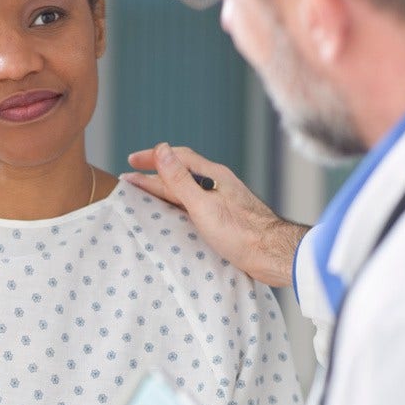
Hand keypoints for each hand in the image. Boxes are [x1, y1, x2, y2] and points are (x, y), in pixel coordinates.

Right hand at [122, 143, 309, 287]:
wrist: (273, 254)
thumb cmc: (240, 232)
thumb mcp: (203, 205)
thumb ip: (180, 179)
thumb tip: (162, 149)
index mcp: (213, 175)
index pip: (177, 158)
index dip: (153, 157)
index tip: (131, 160)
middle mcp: (218, 183)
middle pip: (181, 173)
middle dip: (155, 174)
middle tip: (132, 177)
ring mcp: (223, 200)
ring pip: (188, 188)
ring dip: (165, 188)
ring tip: (147, 193)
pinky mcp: (227, 216)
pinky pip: (195, 202)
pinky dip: (178, 202)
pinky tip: (176, 212)